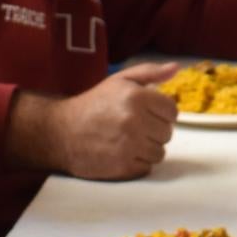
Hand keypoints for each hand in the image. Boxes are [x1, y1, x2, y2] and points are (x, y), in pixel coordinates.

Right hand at [39, 62, 180, 179]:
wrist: (60, 132)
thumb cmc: (93, 104)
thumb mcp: (119, 81)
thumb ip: (150, 73)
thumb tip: (176, 68)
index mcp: (136, 97)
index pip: (172, 111)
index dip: (161, 113)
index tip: (147, 113)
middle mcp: (134, 121)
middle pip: (167, 133)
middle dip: (153, 130)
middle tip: (132, 126)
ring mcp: (128, 146)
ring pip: (159, 152)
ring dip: (147, 147)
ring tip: (126, 139)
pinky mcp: (122, 166)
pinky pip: (147, 167)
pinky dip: (137, 162)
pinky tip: (121, 152)